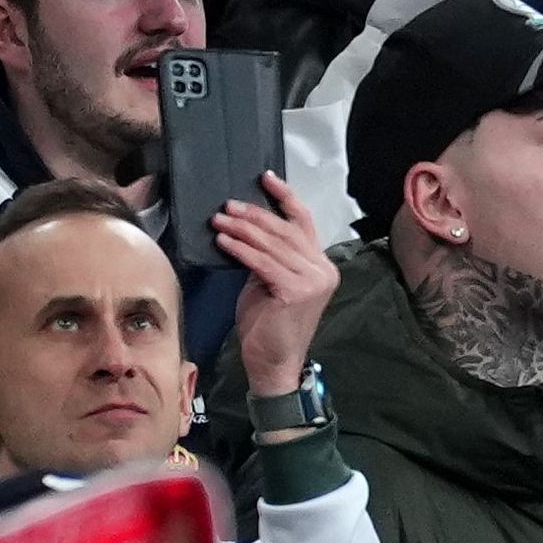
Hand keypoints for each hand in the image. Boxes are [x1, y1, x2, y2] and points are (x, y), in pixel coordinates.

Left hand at [224, 173, 339, 401]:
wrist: (274, 364)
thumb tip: (247, 228)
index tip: (265, 177)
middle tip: (227, 205)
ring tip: (219, 221)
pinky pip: (262, 262)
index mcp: (321, 264)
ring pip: (272, 244)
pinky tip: (223, 241)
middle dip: (254, 214)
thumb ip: (270, 257)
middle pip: (286, 229)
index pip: (304, 222)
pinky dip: (240, 249)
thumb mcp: (272, 282)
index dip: (285, 197)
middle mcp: (323, 269)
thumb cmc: (269, 326)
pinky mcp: (296, 291)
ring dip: (241, 229)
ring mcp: (312, 280)